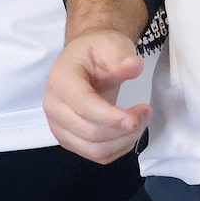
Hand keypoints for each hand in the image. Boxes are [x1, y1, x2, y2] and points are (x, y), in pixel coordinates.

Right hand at [46, 30, 147, 161]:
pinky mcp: (70, 139)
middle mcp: (54, 107)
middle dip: (123, 128)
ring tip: (139, 121)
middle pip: (89, 132)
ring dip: (123, 141)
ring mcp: (59, 126)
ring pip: (94, 149)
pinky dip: (118, 148)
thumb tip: (132, 67)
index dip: (110, 116)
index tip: (135, 117)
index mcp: (60, 80)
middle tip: (145, 112)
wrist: (85, 61)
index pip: (83, 106)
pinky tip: (128, 132)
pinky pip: (96, 155)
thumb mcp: (111, 45)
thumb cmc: (96, 52)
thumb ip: (121, 56)